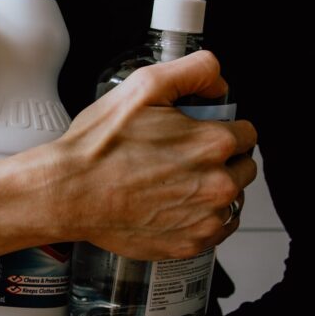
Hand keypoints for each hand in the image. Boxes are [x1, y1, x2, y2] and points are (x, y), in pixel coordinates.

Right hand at [0, 51, 256, 267]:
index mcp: (214, 143)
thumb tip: (220, 82)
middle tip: (180, 157)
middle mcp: (219, 185)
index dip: (220, 128)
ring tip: (172, 183)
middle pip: (243, 167)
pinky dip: (200, 218)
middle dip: (220, 160)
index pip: (246, 133)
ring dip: (211, 190)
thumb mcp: (144, 86)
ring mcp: (206, 219)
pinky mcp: (190, 245)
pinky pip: (215, 230)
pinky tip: (171, 206)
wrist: (68, 193)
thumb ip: (194, 70)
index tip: (196, 133)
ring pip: (231, 200)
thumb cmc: (99, 145)